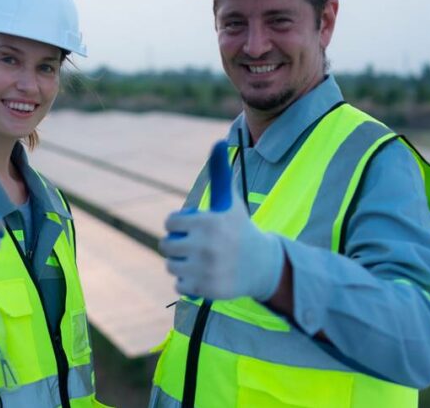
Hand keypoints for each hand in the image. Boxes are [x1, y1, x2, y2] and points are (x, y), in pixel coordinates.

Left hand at [159, 142, 283, 300]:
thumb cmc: (239, 228)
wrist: (262, 265)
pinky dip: (187, 282)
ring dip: (181, 264)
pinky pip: (179, 285)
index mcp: (208, 223)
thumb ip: (220, 173)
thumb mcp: (229, 201)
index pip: (170, 223)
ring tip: (197, 260)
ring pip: (171, 266)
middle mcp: (206, 246)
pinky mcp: (206, 289)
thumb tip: (219, 141)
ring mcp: (205, 269)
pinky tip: (203, 275)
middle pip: (166, 246)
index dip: (178, 224)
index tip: (191, 227)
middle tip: (191, 245)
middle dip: (176, 244)